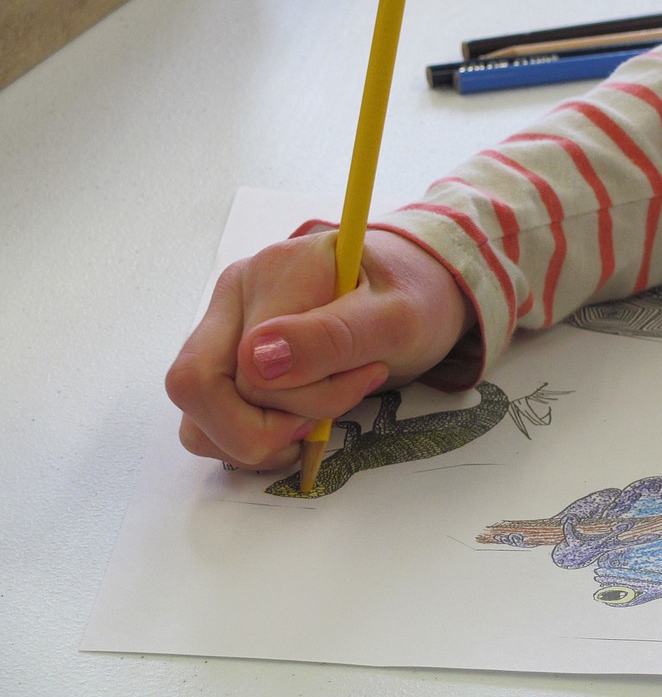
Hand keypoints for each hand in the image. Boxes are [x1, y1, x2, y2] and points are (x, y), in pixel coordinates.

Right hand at [165, 229, 473, 469]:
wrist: (412, 289)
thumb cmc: (410, 298)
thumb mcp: (396, 317)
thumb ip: (333, 337)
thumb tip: (258, 363)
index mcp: (274, 274)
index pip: (250, 367)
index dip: (306, 400)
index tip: (366, 380)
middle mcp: (234, 296)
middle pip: (195, 388)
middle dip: (264, 430)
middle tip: (322, 423)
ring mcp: (222, 329)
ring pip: (195, 416)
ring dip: (256, 442)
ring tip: (313, 425)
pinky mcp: (223, 361)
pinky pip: (207, 424)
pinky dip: (250, 442)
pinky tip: (295, 426)